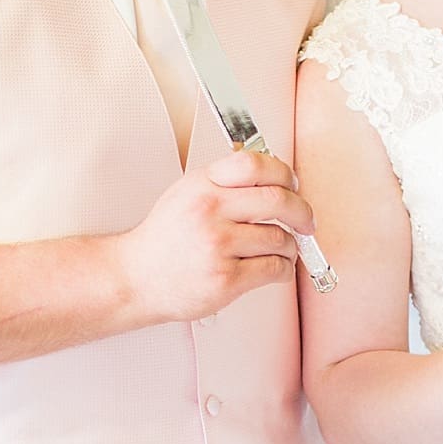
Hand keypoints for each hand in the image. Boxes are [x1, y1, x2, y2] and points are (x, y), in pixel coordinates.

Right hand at [120, 149, 318, 322]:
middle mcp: (210, 210)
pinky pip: (274, 268)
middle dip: (302, 212)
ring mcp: (218, 245)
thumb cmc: (163, 240)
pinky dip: (283, 269)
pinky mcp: (226, 278)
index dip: (284, 173)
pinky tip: (275, 268)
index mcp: (202, 184)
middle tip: (306, 221)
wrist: (136, 277)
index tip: (292, 186)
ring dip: (290, 246)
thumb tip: (273, 179)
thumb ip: (224, 183)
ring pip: (281, 238)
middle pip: (278, 200)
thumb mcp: (185, 194)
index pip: (256, 164)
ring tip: (282, 249)